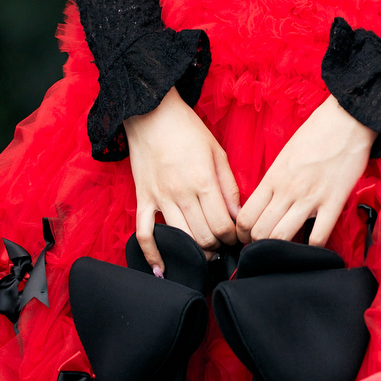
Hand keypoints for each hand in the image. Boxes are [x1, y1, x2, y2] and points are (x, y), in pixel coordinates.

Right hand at [124, 88, 242, 266]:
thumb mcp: (217, 152)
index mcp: (203, 180)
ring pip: (180, 238)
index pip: (222, 225)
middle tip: (224, 243)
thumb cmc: (187, 129)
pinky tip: (162, 268)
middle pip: (203, 236)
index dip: (233, 237)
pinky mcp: (142, 198)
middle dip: (218, 245)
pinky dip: (152, 253)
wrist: (150, 112)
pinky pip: (143, 232)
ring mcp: (159, 197)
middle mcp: (181, 193)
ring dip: (196, 250)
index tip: (238, 236)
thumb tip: (238, 215)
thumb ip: (229, 186)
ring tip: (206, 249)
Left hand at [236, 95, 376, 247]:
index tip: (247, 238)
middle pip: (260, 231)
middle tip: (264, 248)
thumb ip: (274, 181)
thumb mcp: (284, 156)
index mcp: (272, 178)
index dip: (242, 234)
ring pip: (282, 237)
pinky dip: (312, 248)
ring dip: (280, 249)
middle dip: (257, 245)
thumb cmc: (315, 135)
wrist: (346, 121)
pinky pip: (318, 236)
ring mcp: (310, 198)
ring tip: (284, 250)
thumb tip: (265, 203)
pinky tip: (312, 245)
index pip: (246, 216)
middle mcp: (287, 190)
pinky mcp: (334, 202)